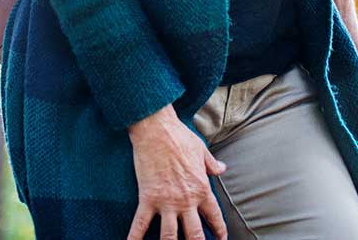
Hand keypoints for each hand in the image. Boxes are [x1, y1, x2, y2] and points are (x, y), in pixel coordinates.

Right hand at [126, 104, 226, 239]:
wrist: (157, 129)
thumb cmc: (179, 137)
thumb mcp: (201, 150)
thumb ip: (212, 164)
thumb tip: (222, 168)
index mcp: (201, 189)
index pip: (214, 217)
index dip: (219, 231)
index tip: (220, 239)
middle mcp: (186, 200)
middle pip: (195, 235)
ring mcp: (166, 202)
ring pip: (170, 237)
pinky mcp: (148, 198)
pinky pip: (141, 224)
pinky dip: (135, 238)